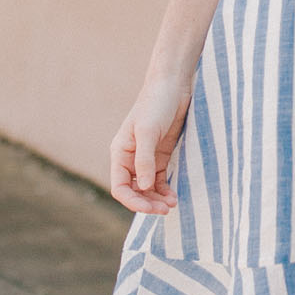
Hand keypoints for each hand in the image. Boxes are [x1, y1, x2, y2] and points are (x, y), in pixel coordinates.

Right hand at [110, 78, 191, 211]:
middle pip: (134, 191)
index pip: (120, 186)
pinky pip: (159, 180)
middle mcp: (130, 158)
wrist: (174, 85)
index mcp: (120, 153)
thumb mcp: (148, 131)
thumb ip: (144, 160)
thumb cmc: (157, 104)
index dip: (133, 201)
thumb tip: (142, 186)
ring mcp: (146, 158)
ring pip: (147, 188)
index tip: (150, 208)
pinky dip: (165, 190)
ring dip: (157, 199)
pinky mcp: (161, 156)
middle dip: (147, 202)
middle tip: (165, 209)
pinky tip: (174, 196)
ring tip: (172, 204)